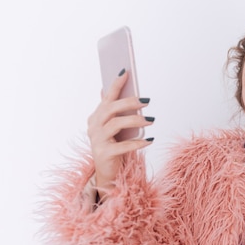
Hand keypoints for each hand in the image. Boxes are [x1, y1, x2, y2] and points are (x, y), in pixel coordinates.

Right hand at [87, 69, 153, 196]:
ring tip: (151, 120)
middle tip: (147, 101)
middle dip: (129, 102)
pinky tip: (150, 140)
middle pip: (111, 109)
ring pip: (116, 124)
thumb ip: (114, 110)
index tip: (126, 72)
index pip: (106, 97)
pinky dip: (138, 143)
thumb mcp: (114, 127)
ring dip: (135, 121)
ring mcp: (97, 141)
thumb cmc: (113, 146)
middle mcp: (94, 126)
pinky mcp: (104, 154)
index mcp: (96, 117)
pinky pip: (123, 146)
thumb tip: (111, 89)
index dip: (115, 84)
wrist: (107, 173)